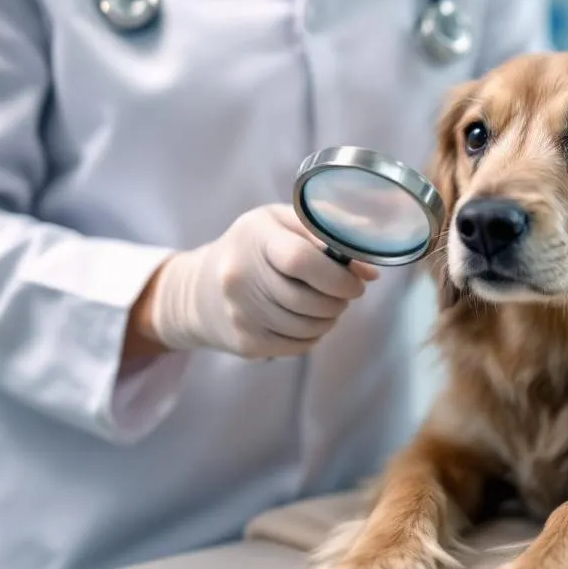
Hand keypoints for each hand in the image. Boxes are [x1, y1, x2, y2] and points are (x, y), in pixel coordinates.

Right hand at [131, 203, 377, 358]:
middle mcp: (240, 275)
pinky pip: (297, 346)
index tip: (354, 282)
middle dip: (339, 300)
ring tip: (327, 305)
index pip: (301, 260)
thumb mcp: (282, 223)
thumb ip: (327, 233)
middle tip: (344, 293)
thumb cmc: (253, 249)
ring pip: (307, 327)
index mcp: (255, 236)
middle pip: (309, 300)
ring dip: (329, 319)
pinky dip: (313, 336)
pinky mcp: (244, 341)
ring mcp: (240, 312)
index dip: (337, 276)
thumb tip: (369, 270)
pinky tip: (307, 320)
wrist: (198, 290)